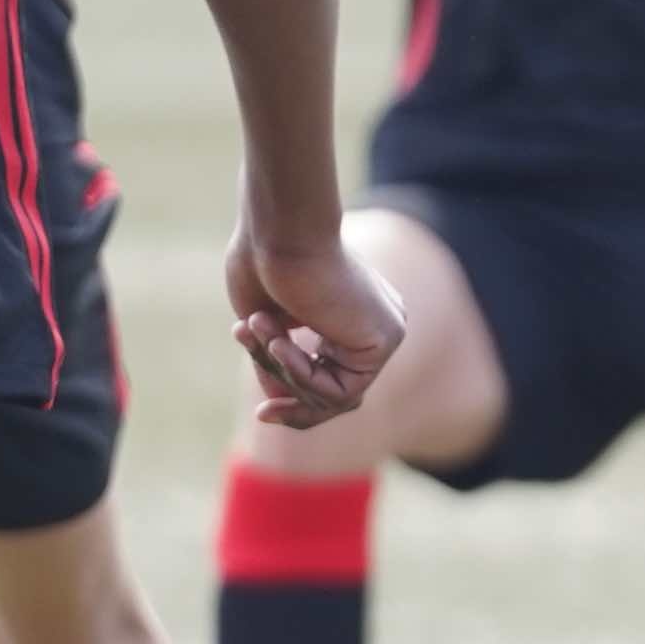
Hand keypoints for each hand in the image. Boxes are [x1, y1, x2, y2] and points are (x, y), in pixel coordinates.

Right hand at [229, 215, 403, 431]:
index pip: (329, 379)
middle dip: (291, 398)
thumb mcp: (265, 325)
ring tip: (258, 330)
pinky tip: (278, 340)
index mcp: (350, 317)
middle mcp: (375, 325)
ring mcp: (386, 332)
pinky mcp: (386, 337)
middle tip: (263, 413)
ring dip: (284, 373)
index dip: (295, 400)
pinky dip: (300, 373)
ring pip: (335, 396)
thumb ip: (280, 362)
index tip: (263, 411)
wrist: (277, 229)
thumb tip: (279, 406)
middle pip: (336, 394)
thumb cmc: (263, 262)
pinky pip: (340, 390)